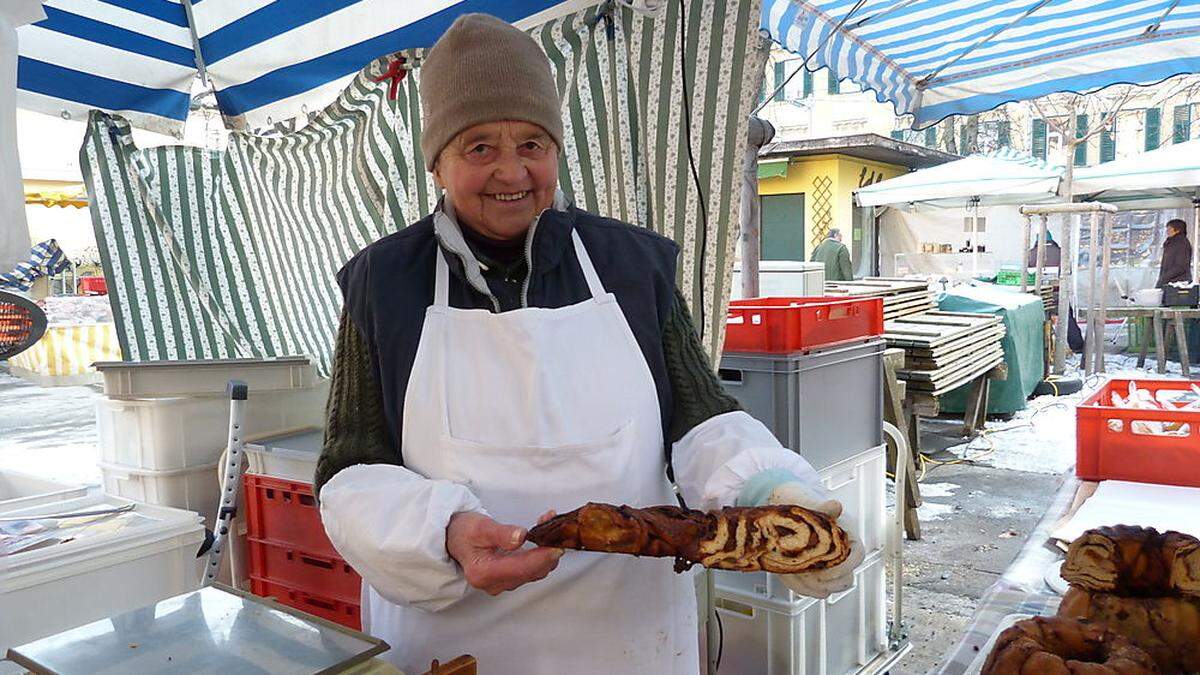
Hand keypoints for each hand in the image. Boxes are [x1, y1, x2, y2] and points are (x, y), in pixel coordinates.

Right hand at [446, 510, 562, 595]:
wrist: (454, 538)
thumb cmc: (463, 531)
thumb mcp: (479, 526)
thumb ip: (501, 533)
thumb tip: (521, 537)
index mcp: (483, 573)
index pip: (520, 568)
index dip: (541, 557)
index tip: (557, 545)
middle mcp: (494, 583)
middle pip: (531, 572)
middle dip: (547, 551)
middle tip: (557, 528)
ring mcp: (503, 583)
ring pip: (535, 571)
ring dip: (546, 551)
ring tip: (550, 527)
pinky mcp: (510, 578)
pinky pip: (532, 568)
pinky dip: (541, 554)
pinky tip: (544, 537)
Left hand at [768, 481, 862, 598]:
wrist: (783, 511)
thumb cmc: (803, 506)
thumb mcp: (811, 505)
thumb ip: (823, 507)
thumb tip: (836, 506)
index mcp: (846, 536)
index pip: (858, 555)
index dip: (846, 564)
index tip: (828, 565)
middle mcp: (840, 555)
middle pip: (846, 579)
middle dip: (829, 581)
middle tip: (812, 574)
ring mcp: (826, 567)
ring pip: (830, 587)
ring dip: (815, 586)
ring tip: (798, 573)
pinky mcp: (811, 575)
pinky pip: (811, 590)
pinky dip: (801, 587)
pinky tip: (790, 575)